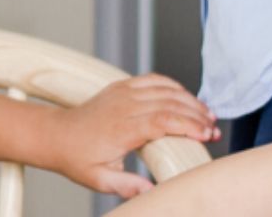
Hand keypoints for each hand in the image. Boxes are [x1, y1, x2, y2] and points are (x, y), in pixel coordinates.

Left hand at [51, 75, 218, 198]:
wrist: (56, 135)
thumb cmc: (78, 158)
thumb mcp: (99, 179)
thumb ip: (126, 186)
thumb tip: (150, 192)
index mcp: (122, 128)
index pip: (163, 120)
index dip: (188, 125)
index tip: (207, 135)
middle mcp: (124, 105)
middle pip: (169, 103)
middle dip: (196, 114)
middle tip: (214, 129)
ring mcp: (123, 92)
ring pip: (164, 89)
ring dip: (189, 100)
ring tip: (208, 115)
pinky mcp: (122, 86)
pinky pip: (153, 79)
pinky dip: (173, 86)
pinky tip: (186, 97)